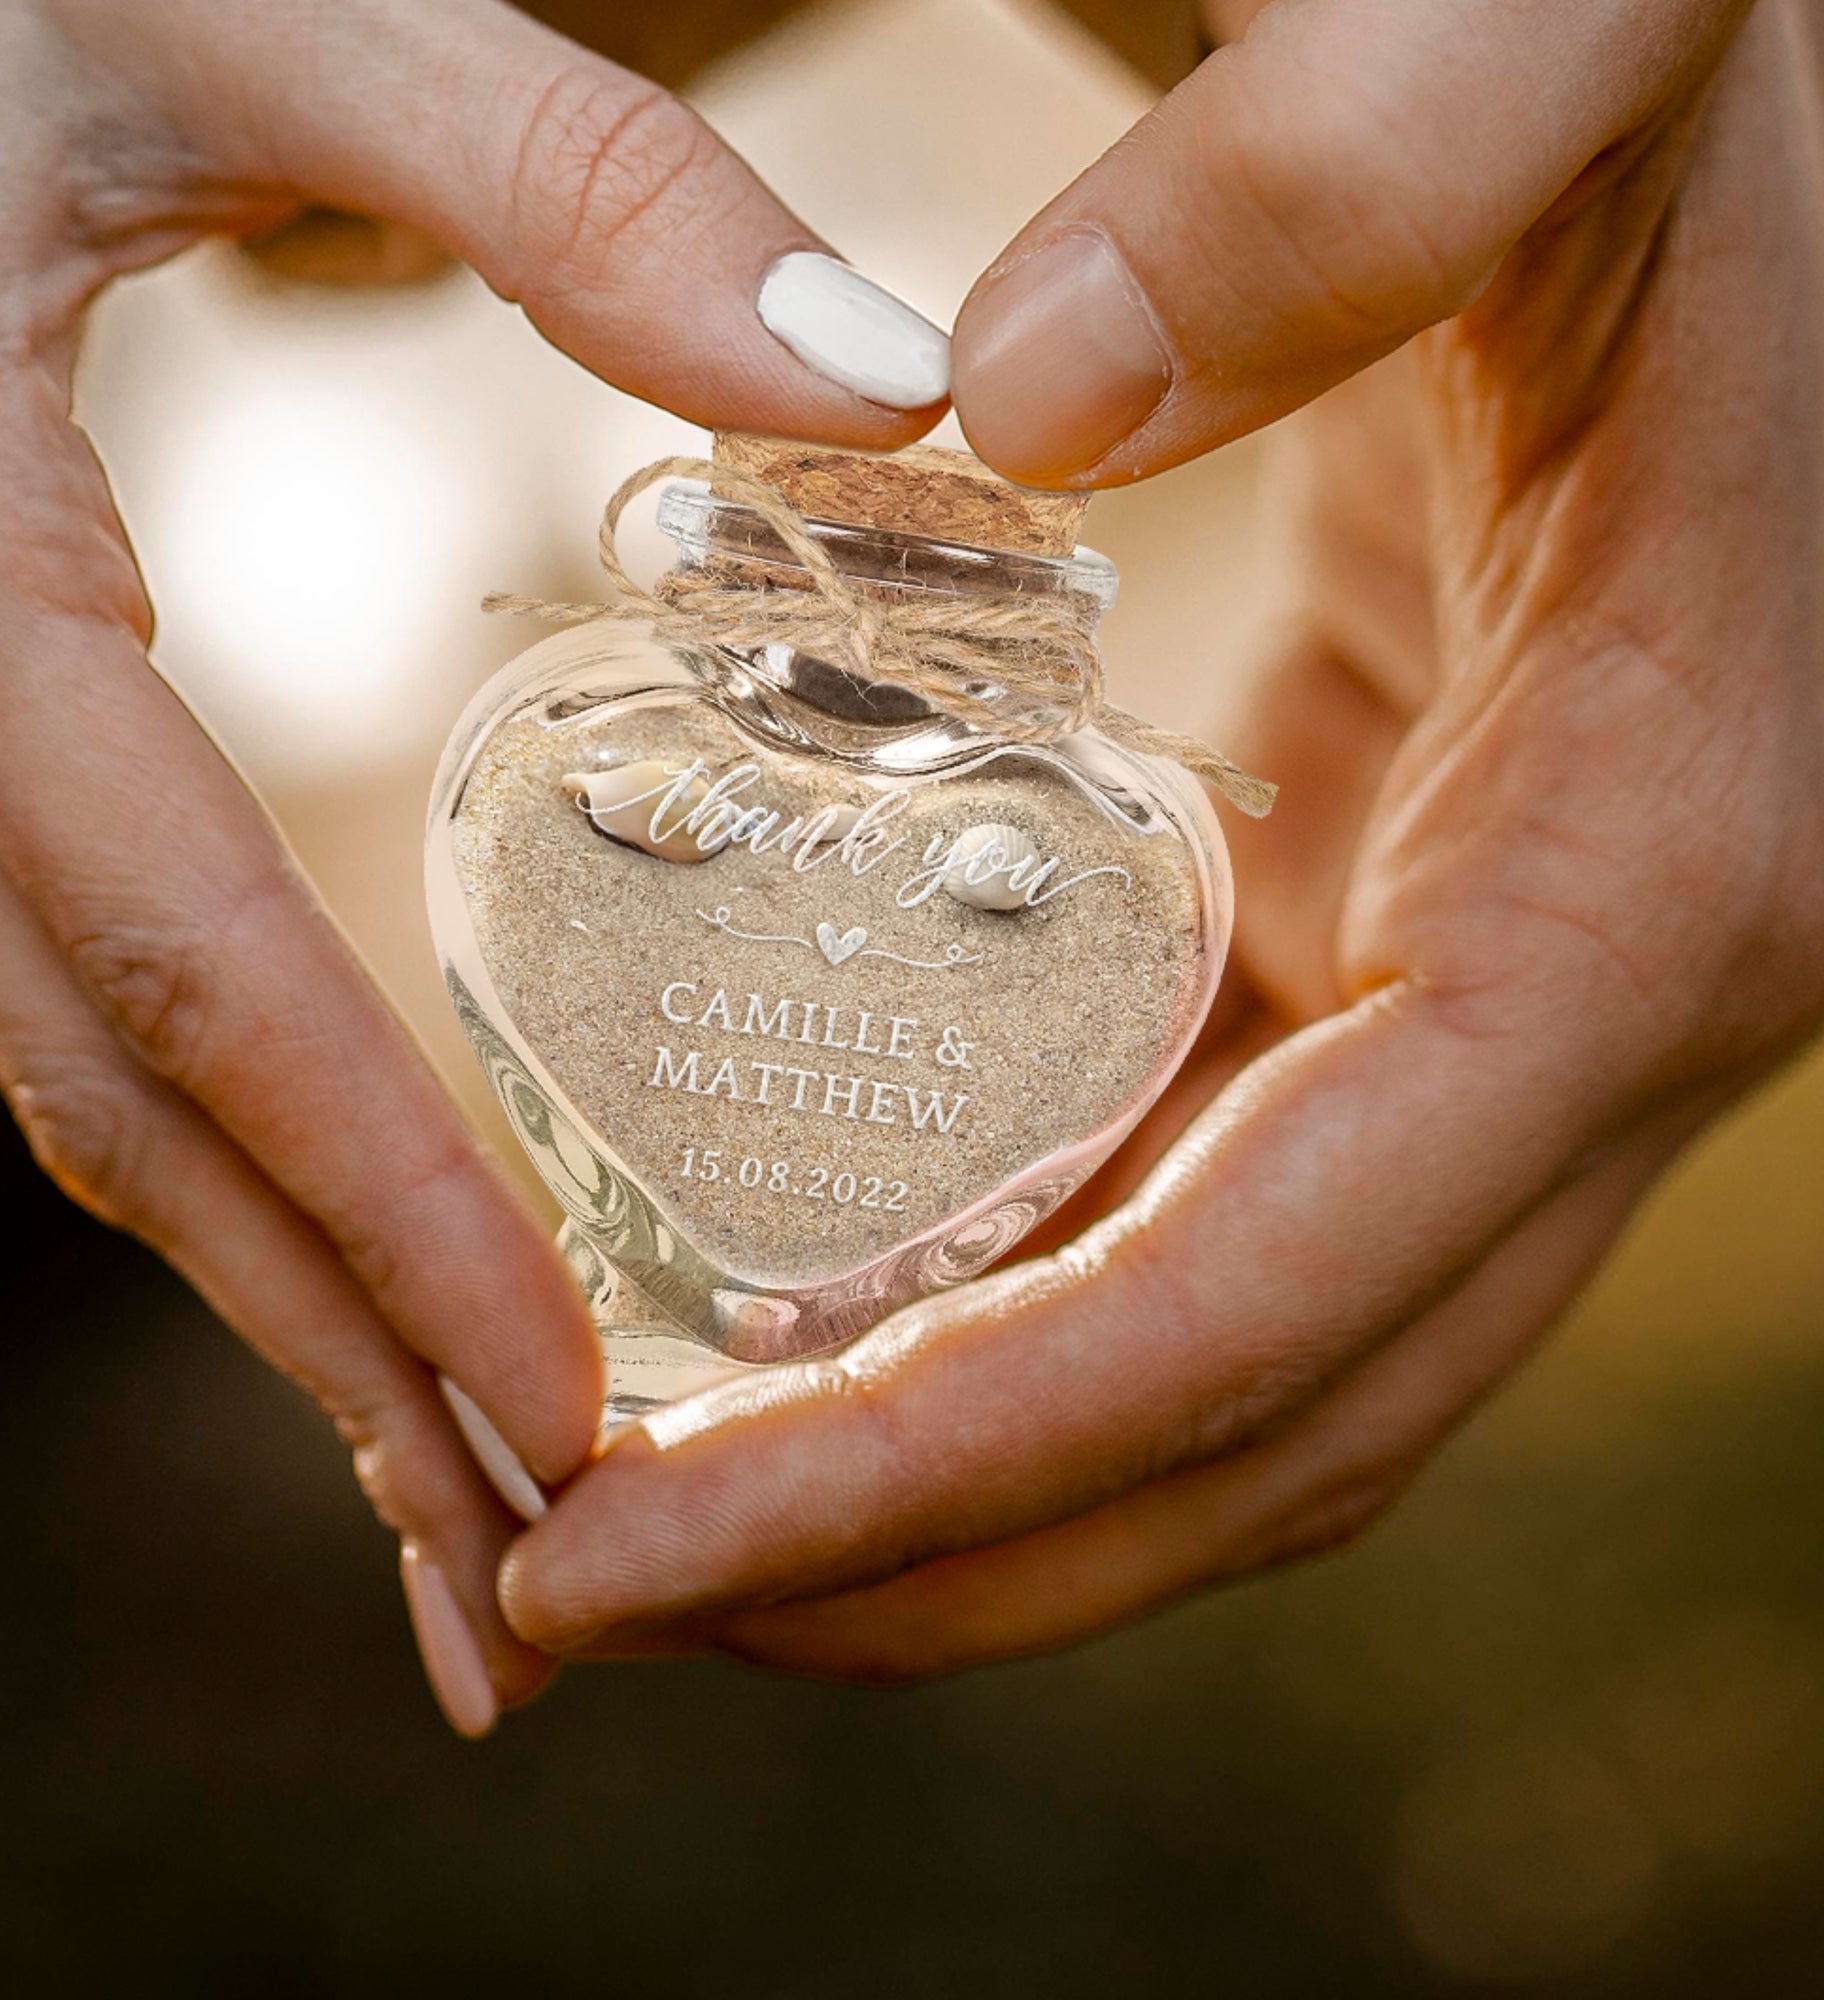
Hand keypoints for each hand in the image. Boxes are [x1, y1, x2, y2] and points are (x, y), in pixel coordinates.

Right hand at [0, 0, 945, 1729]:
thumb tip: (881, 393)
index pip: (192, 965)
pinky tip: (333, 1221)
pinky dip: (220, 1135)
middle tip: (508, 1593)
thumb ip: (559, 181)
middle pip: (123, 1103)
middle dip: (323, 1355)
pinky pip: (74, 968)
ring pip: (80, 1070)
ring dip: (267, 1288)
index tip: (566, 1412)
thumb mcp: (237, 3)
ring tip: (449, 1482)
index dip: (384, 1210)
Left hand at [497, 0, 1823, 1677]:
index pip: (1269, 1303)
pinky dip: (1008, 1276)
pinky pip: (1200, 1181)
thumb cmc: (1721, 71)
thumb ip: (1346, 177)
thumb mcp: (1566, 45)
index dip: (951, 1466)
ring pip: (1228, 1348)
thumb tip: (1019, 400)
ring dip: (954, 1463)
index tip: (646, 1550)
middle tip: (597, 1588)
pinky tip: (815, 1281)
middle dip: (925, 1554)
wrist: (1781, 123)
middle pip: (1247, 1422)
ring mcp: (1501, 983)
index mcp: (1645, 884)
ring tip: (660, 1496)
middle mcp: (1593, 1003)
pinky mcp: (1398, 916)